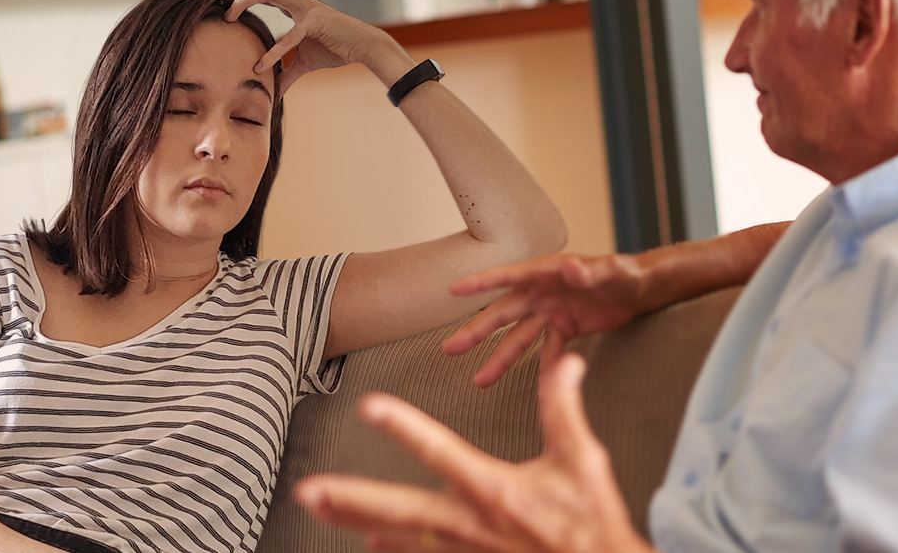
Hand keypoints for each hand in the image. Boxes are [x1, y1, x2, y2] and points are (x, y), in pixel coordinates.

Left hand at [219, 0, 411, 95]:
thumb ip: (288, 73)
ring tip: (228, 16)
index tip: (221, 1)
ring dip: (245, 0)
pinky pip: (289, 34)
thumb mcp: (305, 63)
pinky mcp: (315, 21)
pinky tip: (260, 66)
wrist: (363, 47)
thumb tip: (275, 92)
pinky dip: (274, 51)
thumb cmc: (335, 49)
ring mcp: (306, 6)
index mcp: (294, 4)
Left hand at [295, 352, 654, 552]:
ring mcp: (463, 552)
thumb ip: (564, 410)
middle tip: (308, 489)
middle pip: (398, 509)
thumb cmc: (589, 526)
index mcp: (493, 489)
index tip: (369, 405)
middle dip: (351, 497)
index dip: (402, 426)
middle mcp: (468, 524)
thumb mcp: (581, 462)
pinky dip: (392, 551)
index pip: (438, 450)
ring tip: (318, 508)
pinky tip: (368, 543)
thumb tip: (565, 363)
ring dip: (354, 521)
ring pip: (397, 536)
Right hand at [445, 252, 651, 387]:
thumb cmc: (627, 273)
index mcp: (548, 273)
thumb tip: (572, 268)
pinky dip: (542, 367)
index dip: (481, 283)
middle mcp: (543, 292)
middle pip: (504, 313)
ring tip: (480, 380)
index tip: (454, 290)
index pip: (508, 277)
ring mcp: (551, 311)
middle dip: (477, 332)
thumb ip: (591, 272)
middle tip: (451, 349)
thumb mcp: (612, 271)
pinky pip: (547, 350)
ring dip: (500, 359)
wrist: (643, 288)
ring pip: (519, 338)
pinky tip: (533, 386)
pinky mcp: (565, 327)